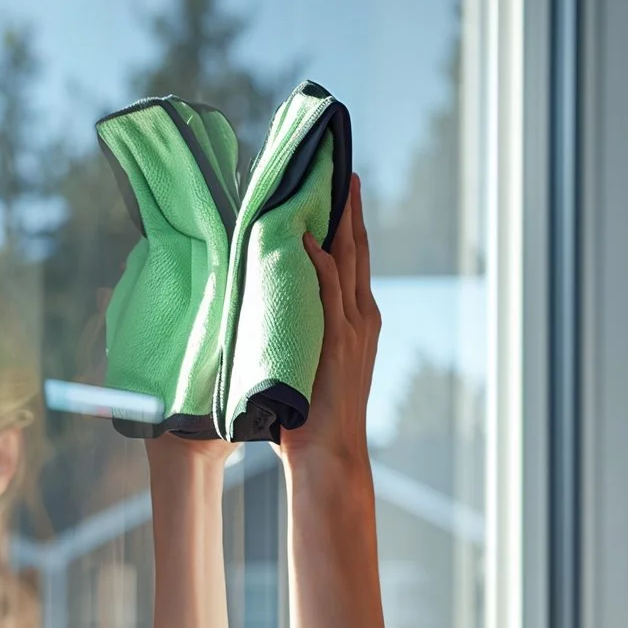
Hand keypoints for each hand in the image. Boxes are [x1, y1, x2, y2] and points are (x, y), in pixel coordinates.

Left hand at [282, 173, 380, 470]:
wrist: (329, 454)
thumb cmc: (312, 418)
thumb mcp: (305, 363)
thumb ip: (297, 333)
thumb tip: (265, 311)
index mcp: (358, 324)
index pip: (353, 263)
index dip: (346, 227)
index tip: (340, 194)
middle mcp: (362, 320)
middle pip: (358, 252)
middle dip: (352, 211)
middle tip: (346, 173)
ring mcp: (353, 330)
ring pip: (349, 262)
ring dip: (341, 222)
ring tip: (336, 187)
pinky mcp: (338, 342)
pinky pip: (329, 291)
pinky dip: (320, 262)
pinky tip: (309, 236)